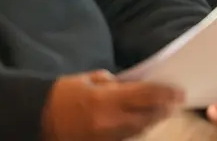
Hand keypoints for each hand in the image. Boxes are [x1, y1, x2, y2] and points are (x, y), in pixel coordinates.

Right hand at [41, 70, 182, 139]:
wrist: (37, 119)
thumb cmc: (62, 95)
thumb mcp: (88, 80)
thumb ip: (112, 83)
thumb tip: (131, 85)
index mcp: (105, 102)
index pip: (145, 96)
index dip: (164, 94)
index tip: (179, 91)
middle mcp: (109, 123)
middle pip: (146, 117)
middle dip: (163, 108)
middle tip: (176, 100)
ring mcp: (106, 139)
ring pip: (139, 131)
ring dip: (152, 120)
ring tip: (162, 109)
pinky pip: (127, 138)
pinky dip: (137, 129)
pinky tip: (142, 121)